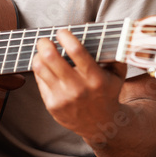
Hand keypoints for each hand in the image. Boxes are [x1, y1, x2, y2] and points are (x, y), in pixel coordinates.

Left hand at [31, 29, 127, 143]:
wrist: (101, 124)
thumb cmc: (107, 93)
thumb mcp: (117, 75)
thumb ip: (113, 54)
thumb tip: (101, 33)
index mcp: (95, 78)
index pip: (76, 51)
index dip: (65, 37)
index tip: (61, 32)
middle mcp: (78, 88)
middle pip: (51, 58)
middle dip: (45, 43)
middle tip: (45, 40)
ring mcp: (63, 98)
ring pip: (40, 68)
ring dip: (38, 55)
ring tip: (42, 52)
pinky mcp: (52, 105)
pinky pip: (39, 80)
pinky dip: (40, 69)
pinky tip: (45, 66)